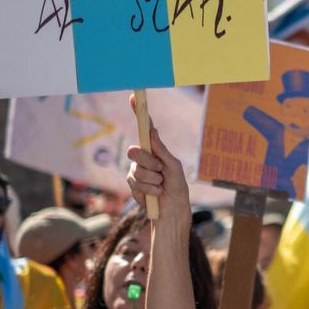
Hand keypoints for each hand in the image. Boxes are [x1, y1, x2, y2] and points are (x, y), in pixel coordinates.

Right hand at [126, 98, 189, 219]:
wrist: (172, 210)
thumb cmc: (177, 187)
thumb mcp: (174, 167)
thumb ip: (162, 151)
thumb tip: (152, 131)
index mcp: (155, 149)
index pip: (145, 129)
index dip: (138, 113)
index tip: (133, 97)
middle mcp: (143, 157)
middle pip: (135, 151)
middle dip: (150, 164)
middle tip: (161, 172)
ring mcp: (135, 170)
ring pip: (137, 170)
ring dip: (153, 181)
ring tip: (161, 186)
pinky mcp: (131, 184)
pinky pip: (135, 184)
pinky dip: (149, 190)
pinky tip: (156, 194)